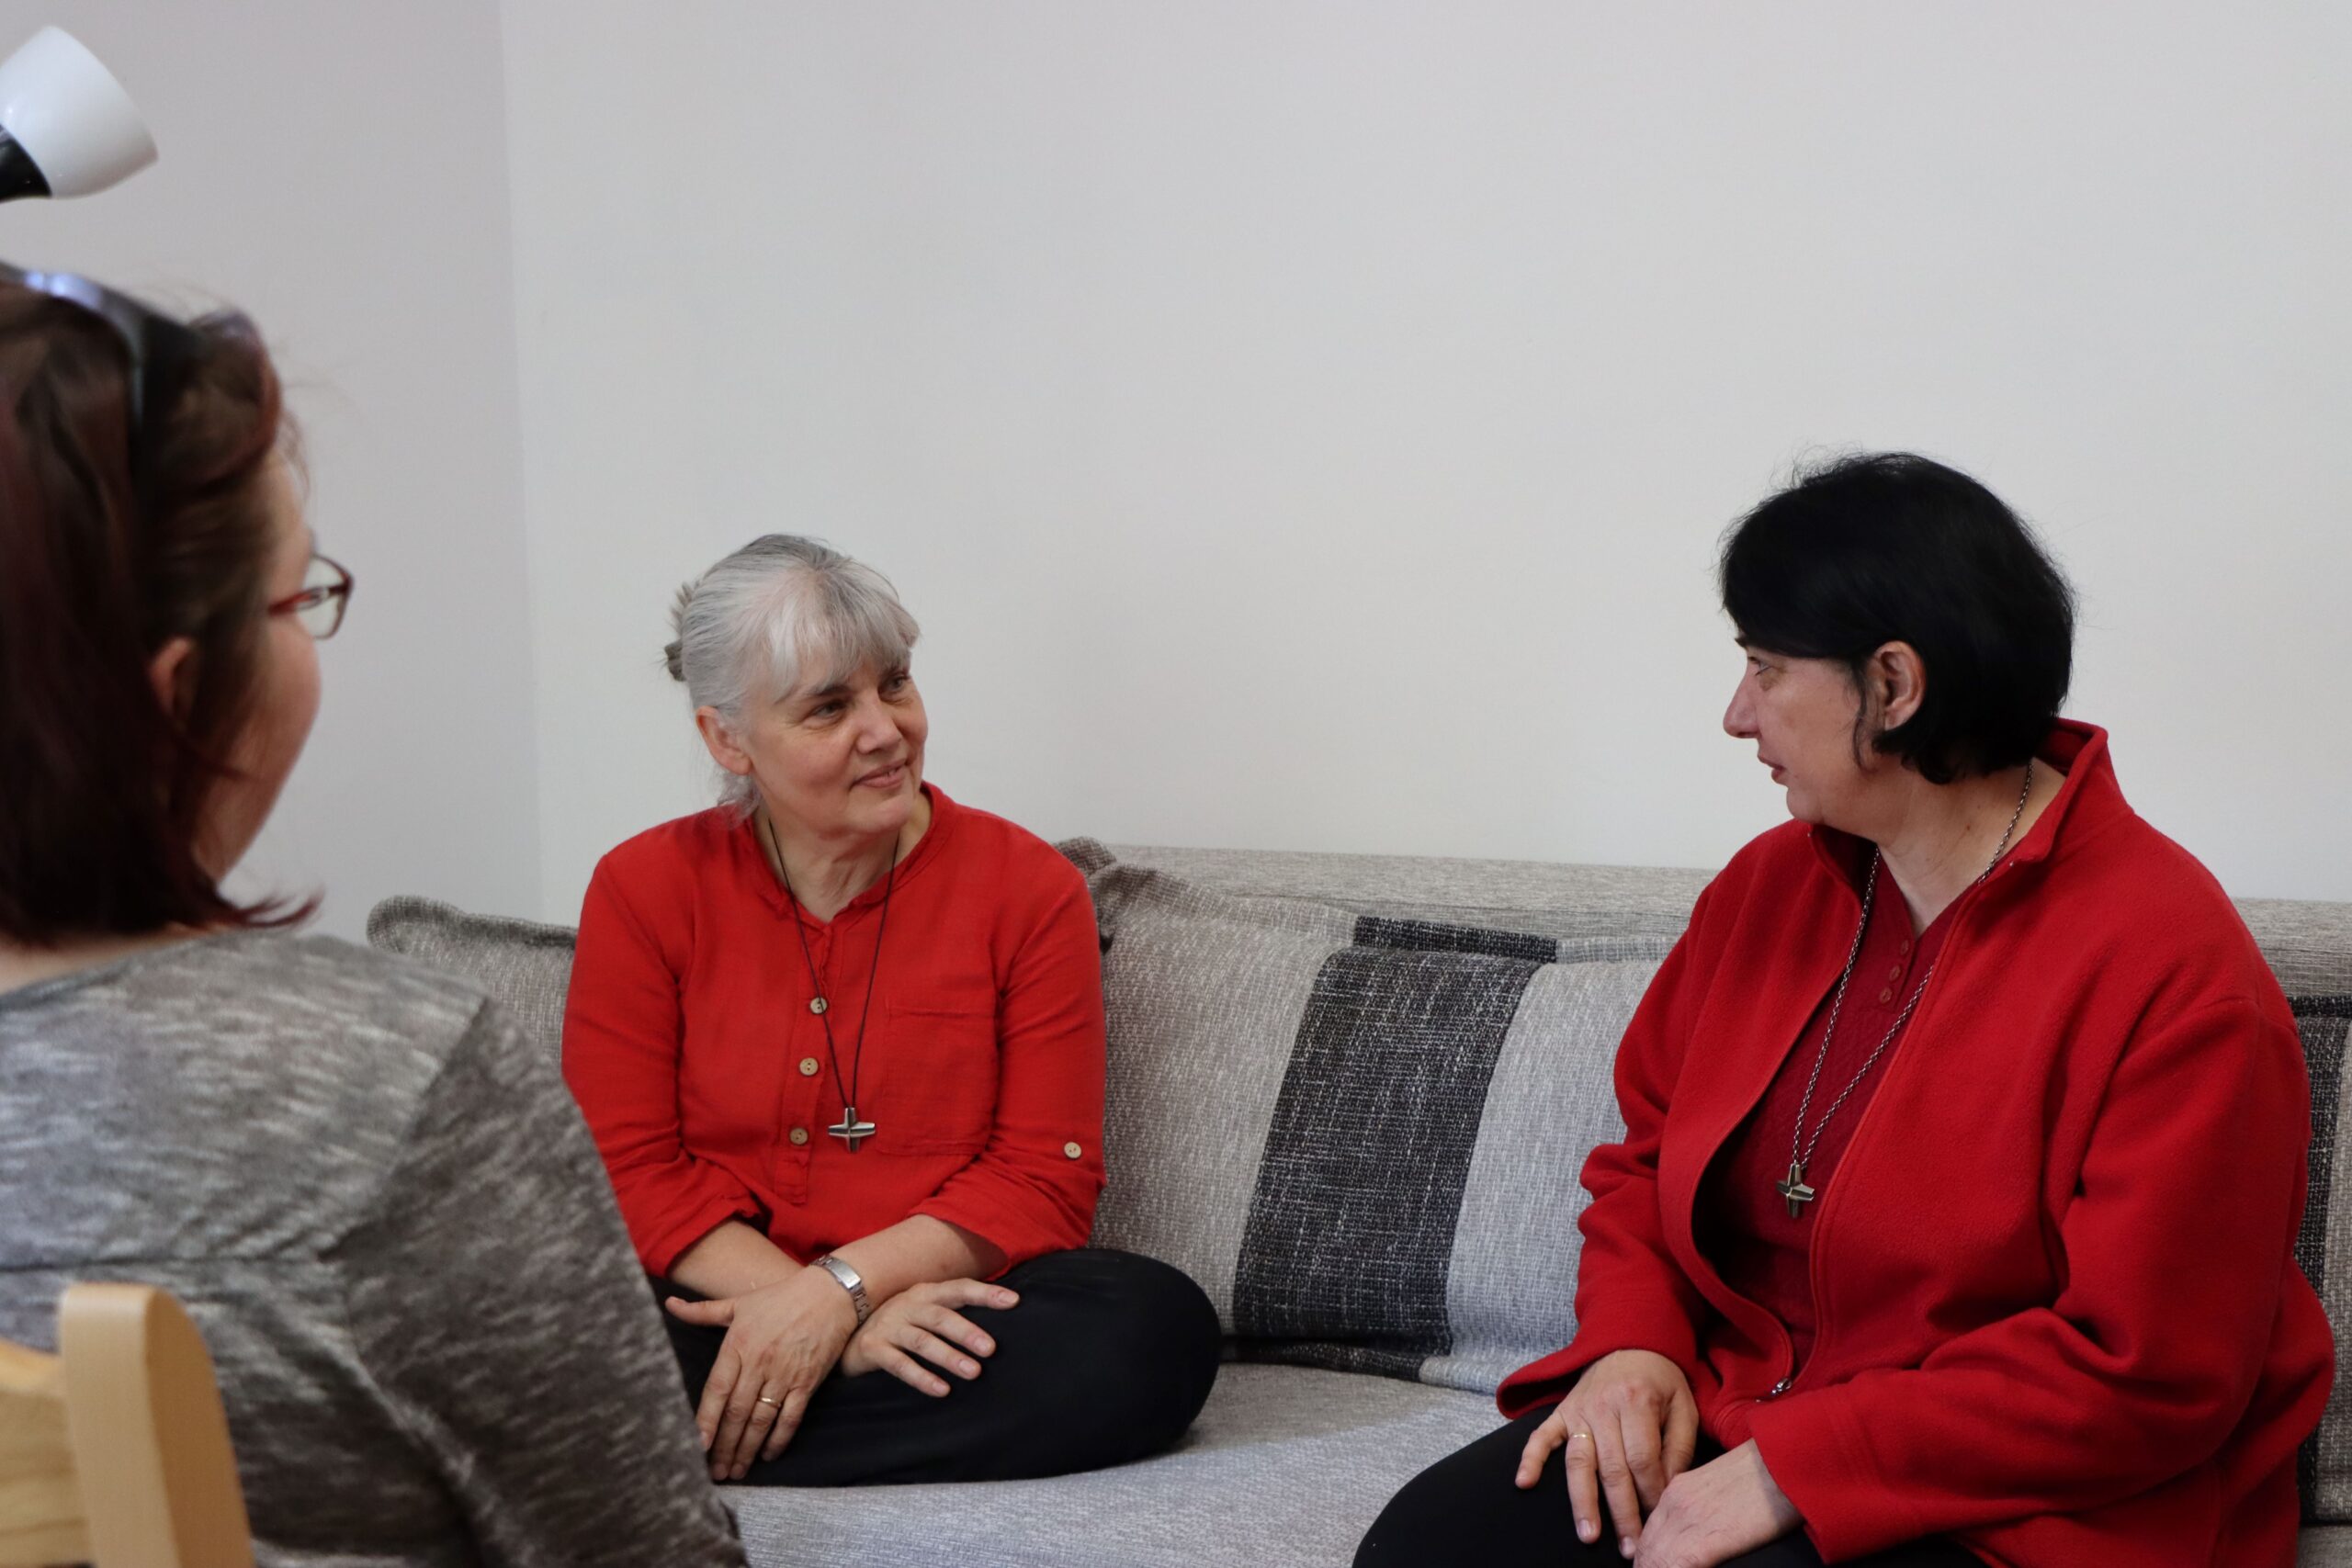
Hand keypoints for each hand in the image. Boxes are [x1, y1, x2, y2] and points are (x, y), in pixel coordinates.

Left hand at [664, 1266, 859, 1479]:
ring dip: (747, 1449)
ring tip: (737, 1471)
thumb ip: (703, 1311)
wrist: (831, 1293)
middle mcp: (759, 1363)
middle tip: (715, 1472)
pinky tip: (768, 1455)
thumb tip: (670, 1304)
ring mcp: (784, 1374)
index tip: (696, 1447)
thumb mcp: (739, 1302)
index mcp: (738, 1344)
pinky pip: (791, 1417)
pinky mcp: (808, 1382)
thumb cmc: (782, 1297)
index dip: (705, 1421)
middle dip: (724, 1446)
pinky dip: (779, 1439)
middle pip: (736, 1413)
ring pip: (761, 1420)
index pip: (716, 1390)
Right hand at [837, 1277, 1017, 1394]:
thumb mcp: (921, 1310)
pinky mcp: (873, 1349)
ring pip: (922, 1341)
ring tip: (973, 1372)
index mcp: (925, 1293)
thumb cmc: (897, 1323)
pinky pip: (899, 1364)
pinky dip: (921, 1377)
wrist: (843, 1332)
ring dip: (949, 1356)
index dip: (985, 1293)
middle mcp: (907, 1306)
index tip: (1013, 1301)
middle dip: (967, 1332)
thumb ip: (951, 1312)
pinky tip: (941, 1389)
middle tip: (991, 1349)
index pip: (959, 1289)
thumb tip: (993, 1325)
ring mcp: (889, 1326)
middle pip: (941, 1317)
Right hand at [1514, 1348, 1698, 1556]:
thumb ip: (1679, 1447)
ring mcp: (1578, 1410)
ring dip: (1582, 1501)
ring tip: (1587, 1535)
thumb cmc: (1661, 1380)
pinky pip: (1541, 1436)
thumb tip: (1668, 1489)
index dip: (1650, 1494)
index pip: (1642, 1460)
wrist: (1630, 1340)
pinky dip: (1531, 1458)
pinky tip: (1524, 1482)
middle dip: (1622, 1512)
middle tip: (1630, 1547)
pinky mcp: (1561, 1412)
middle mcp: (1603, 1407)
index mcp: (1637, 1403)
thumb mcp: (1683, 1406)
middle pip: (1611, 1469)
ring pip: (1578, 1463)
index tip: (1658, 1521)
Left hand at [1633, 1441, 1800, 1567]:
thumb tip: (1701, 1532)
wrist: (1786, 1461)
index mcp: (1677, 1490)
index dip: (1649, 1555)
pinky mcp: (1703, 1540)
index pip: (1649, 1532)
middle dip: (1649, 1564)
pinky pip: (1671, 1566)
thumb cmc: (1766, 1473)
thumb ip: (1702, 1507)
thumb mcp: (1721, 1487)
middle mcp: (1674, 1503)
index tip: (1652, 1564)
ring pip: (1653, 1558)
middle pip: (1647, 1548)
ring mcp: (1686, 1521)